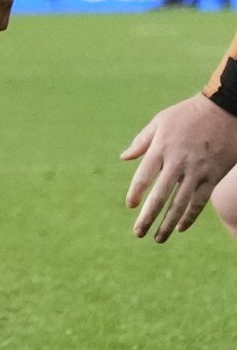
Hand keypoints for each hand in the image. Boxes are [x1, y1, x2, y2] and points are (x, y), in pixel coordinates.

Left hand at [122, 93, 236, 242]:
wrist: (226, 111)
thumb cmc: (188, 114)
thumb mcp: (160, 121)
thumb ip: (142, 141)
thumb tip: (124, 158)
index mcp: (161, 149)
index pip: (144, 177)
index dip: (136, 194)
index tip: (131, 207)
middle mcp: (178, 163)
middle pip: (160, 196)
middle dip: (148, 217)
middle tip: (137, 234)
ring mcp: (197, 171)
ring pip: (180, 204)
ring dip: (167, 223)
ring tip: (158, 238)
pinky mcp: (213, 176)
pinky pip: (200, 201)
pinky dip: (190, 216)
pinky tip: (179, 228)